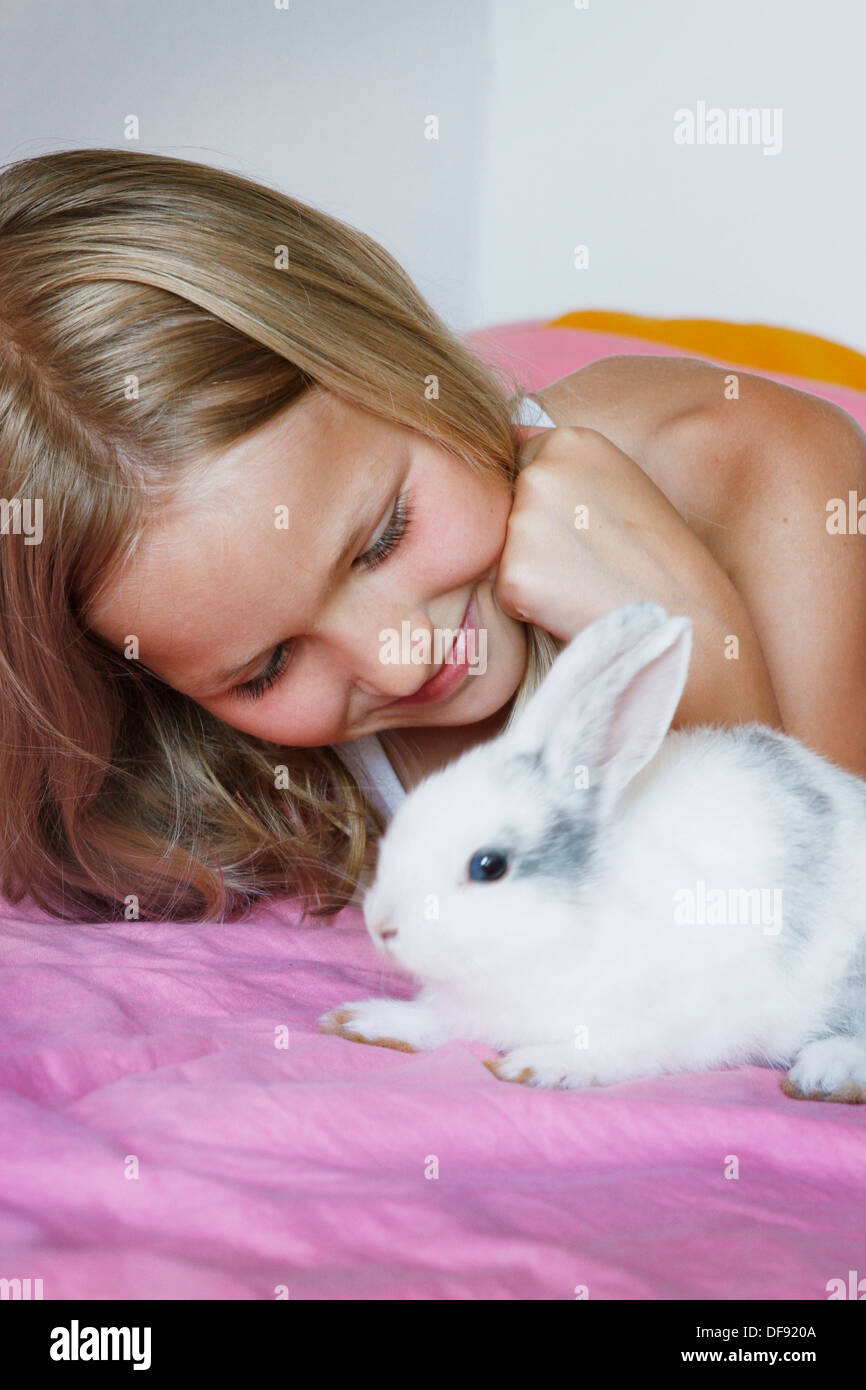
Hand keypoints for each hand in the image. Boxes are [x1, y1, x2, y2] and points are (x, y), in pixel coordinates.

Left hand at [494, 425, 681, 639]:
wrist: (688, 619)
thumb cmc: (660, 558)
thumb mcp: (622, 485)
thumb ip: (571, 468)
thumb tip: (513, 438)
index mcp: (572, 441)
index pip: (522, 466)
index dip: (551, 507)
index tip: (589, 528)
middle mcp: (542, 471)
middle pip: (506, 509)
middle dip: (534, 538)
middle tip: (590, 561)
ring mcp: (526, 522)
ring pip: (504, 551)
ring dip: (534, 572)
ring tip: (585, 583)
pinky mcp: (516, 573)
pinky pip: (506, 592)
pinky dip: (531, 607)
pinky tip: (574, 606)